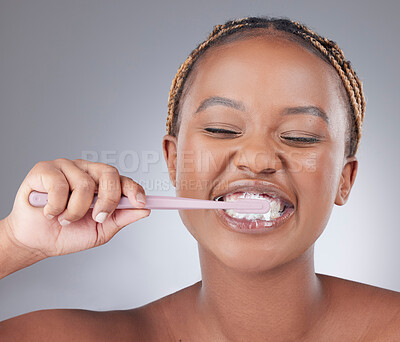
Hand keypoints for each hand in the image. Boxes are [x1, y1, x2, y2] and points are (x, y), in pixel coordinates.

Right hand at [4, 158, 150, 258]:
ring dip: (75, 211)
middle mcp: (86, 171)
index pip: (123, 179)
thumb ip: (122, 218)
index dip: (134, 189)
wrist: (37, 241)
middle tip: (97, 217)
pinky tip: (50, 211)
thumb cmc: (68, 233)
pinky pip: (59, 185)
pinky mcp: (45, 169)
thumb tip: (145, 210)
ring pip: (84, 184)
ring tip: (65, 218)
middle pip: (109, 173)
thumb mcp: (101, 230)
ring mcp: (66, 168)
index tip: (140, 202)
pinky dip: (56, 206)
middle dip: (107, 200)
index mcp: (102, 184)